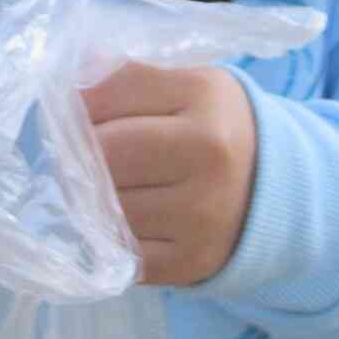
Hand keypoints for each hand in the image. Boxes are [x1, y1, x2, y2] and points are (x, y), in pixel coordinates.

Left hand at [82, 62, 256, 286]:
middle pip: (104, 156)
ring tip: (98, 190)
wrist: (274, 190)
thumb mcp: (185, 85)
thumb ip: (124, 77)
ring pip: (105, 206)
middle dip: (77, 157)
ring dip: (88, 201)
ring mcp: (202, 214)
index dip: (76, 109)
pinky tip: (115, 225)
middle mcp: (210, 155)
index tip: (71, 117)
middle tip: (72, 158)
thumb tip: (64, 85)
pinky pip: (120, 252)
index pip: (105, 99)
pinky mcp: (191, 260)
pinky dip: (106, 241)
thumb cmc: (214, 130)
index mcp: (203, 96)